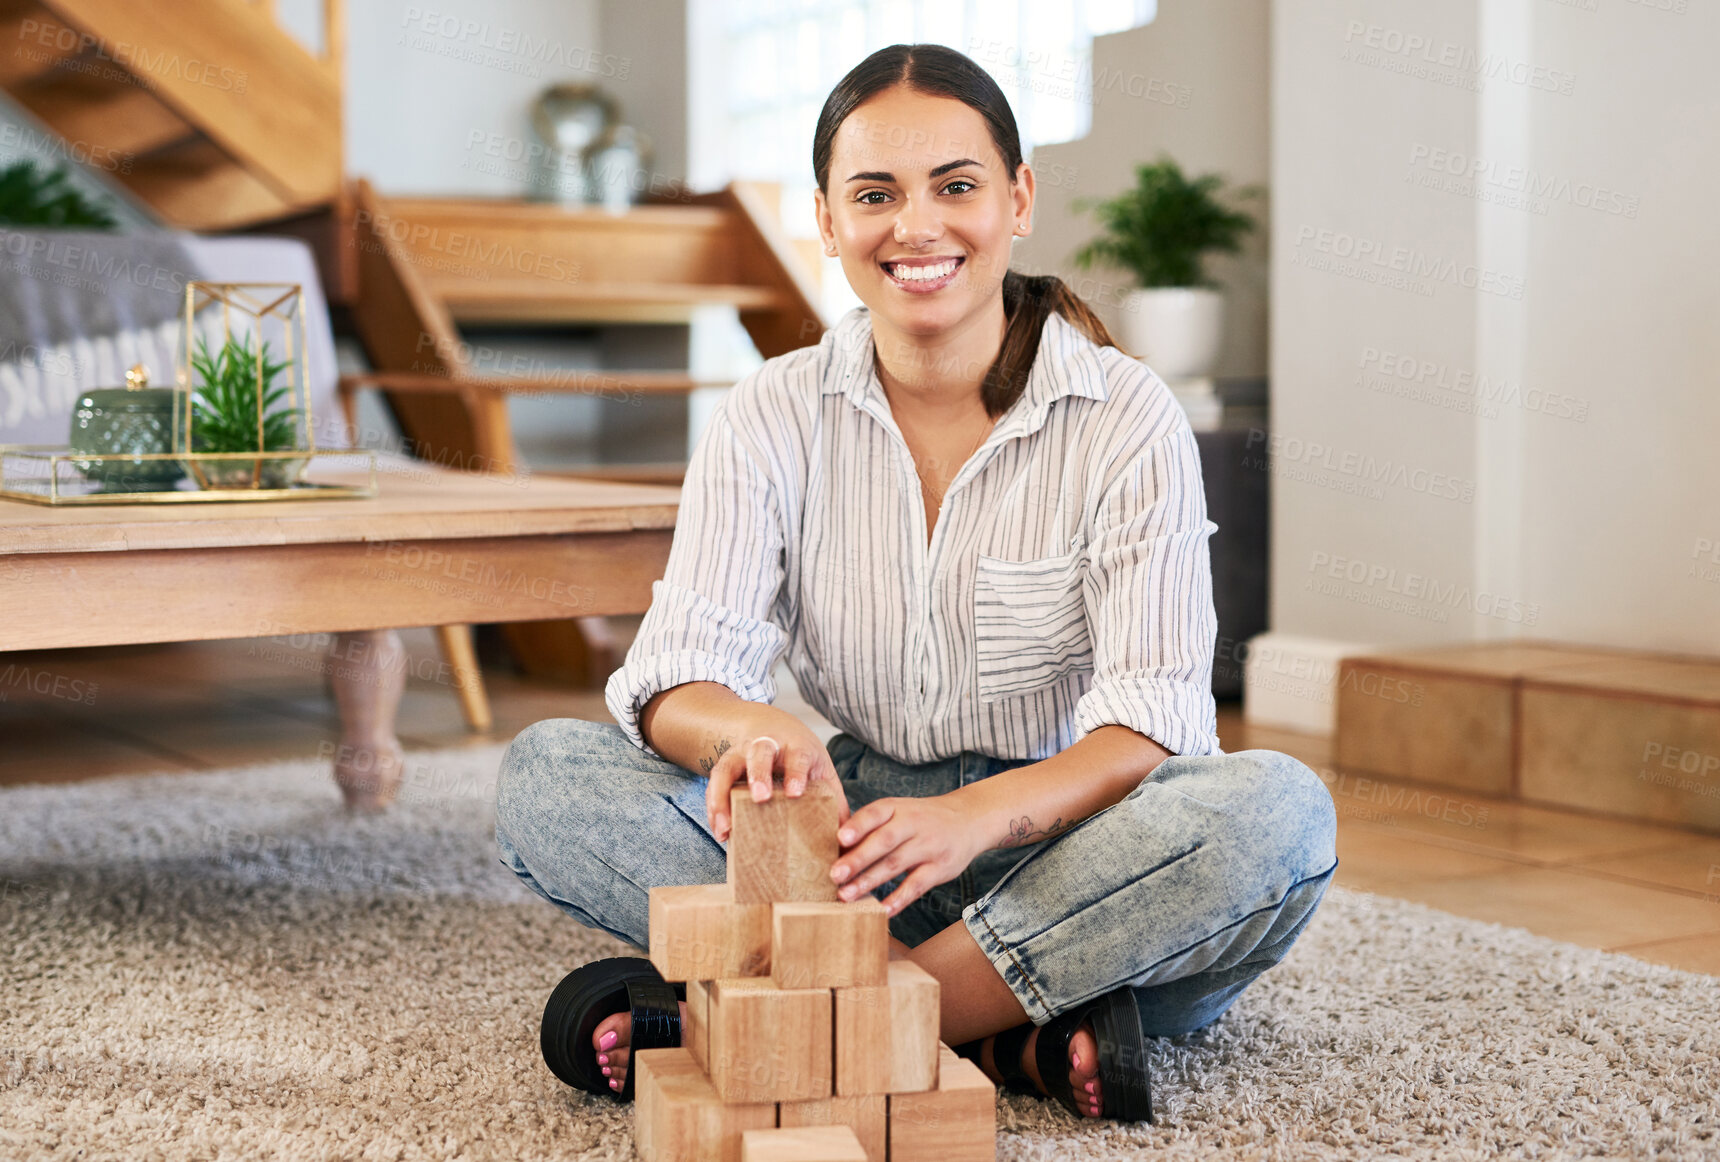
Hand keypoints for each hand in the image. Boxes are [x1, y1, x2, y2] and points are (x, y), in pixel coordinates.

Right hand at [704, 711, 850, 841]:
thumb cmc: (801, 755)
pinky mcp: (725, 766)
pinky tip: (719, 830)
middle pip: (759, 754)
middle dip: (758, 775)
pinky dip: (714, 807)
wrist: (772, 726)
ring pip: (727, 768)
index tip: (795, 793)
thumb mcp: (820, 769)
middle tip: (760, 798)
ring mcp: (741, 753)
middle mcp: (766, 745)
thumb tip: (847, 835)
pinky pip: (714, 784)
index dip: (795, 773)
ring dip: (723, 797)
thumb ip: (833, 798)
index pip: (797, 756)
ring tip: (725, 828)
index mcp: (796, 746)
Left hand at [830, 793, 981, 916]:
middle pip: (884, 841)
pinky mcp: (940, 868)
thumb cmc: (921, 819)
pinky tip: (881, 910)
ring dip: (869, 882)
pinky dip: (898, 899)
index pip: (875, 813)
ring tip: (846, 896)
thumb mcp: (899, 811)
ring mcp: (928, 846)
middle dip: (858, 859)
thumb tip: (832, 845)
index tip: (839, 838)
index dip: (858, 825)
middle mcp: (913, 824)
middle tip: (834, 875)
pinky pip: (916, 886)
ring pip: (896, 865)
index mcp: (897, 808)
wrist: (968, 819)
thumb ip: (871, 825)